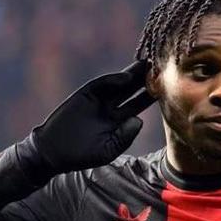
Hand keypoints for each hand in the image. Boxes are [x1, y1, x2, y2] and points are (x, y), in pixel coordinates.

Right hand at [20, 61, 153, 178]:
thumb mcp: (107, 150)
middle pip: (132, 91)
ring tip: (148, 65)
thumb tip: (138, 120)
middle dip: (145, 81)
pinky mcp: (85, 95)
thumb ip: (124, 137)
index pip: (138, 105)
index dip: (151, 97)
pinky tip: (125, 77)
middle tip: (162, 68)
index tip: (167, 89)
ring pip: (119, 84)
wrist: (53, 151)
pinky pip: (101, 85)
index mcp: (119, 121)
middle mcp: (110, 107)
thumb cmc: (81, 155)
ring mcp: (98, 100)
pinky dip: (112, 80)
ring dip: (132, 75)